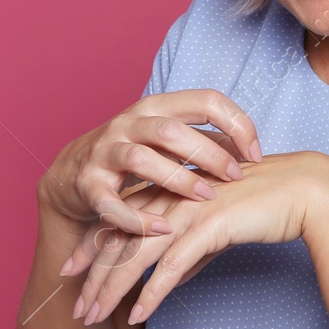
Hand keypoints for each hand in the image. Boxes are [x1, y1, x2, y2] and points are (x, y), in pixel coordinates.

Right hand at [38, 89, 263, 237]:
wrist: (72, 174)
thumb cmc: (134, 155)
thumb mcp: (169, 140)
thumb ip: (206, 141)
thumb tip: (251, 150)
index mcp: (157, 106)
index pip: (205, 100)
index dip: (237, 123)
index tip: (256, 154)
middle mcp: (129, 122)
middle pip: (172, 130)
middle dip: (208, 154)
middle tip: (235, 177)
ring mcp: (105, 151)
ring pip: (141, 160)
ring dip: (177, 180)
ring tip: (205, 198)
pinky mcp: (88, 184)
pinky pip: (111, 202)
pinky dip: (137, 218)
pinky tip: (162, 229)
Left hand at [64, 151, 328, 325]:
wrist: (305, 190)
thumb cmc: (267, 206)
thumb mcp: (220, 228)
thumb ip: (192, 250)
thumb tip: (171, 281)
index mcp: (172, 191)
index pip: (120, 221)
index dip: (94, 248)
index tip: (72, 271)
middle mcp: (173, 197)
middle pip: (119, 240)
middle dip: (93, 278)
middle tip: (75, 309)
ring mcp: (189, 210)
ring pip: (136, 255)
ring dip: (110, 290)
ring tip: (93, 318)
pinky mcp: (209, 225)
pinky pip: (171, 266)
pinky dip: (150, 293)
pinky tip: (136, 316)